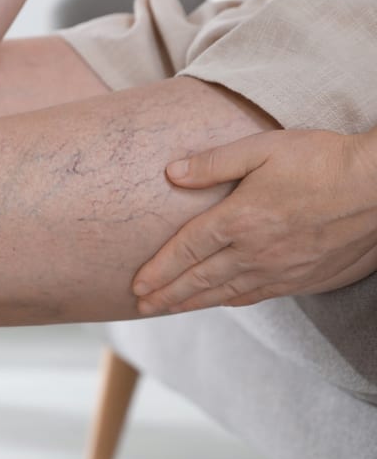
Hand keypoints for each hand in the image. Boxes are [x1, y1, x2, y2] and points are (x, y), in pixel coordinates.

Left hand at [133, 129, 376, 314]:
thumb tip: (172, 173)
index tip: (136, 286)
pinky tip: (219, 302)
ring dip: (192, 304)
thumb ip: (214, 163)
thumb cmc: (322, 161)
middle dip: (166, 295)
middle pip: (199, 280)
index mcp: (239, 220)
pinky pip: (257, 296)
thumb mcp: (262, 148)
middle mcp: (255, 252)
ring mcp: (281, 270)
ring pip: (226, 294)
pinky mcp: (304, 279)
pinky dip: (230, 302)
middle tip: (141, 307)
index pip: (186, 250)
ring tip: (168, 309)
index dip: (159, 270)